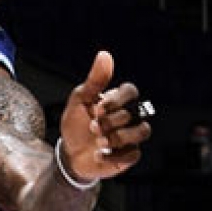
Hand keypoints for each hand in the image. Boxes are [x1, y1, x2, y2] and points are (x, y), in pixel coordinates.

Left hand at [59, 51, 151, 181]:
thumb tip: (104, 54)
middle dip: (111, 121)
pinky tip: (98, 154)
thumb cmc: (76, 123)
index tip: (97, 108)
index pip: (131, 92)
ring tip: (98, 141)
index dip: (116, 100)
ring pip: (142, 131)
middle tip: (92, 126)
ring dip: (118, 137)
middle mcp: (131, 117)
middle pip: (134, 113)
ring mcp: (133, 136)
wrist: (69, 153)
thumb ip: (94, 80)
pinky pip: (134, 154)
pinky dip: (114, 155)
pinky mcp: (130, 155)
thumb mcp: (80, 100)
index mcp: (119, 101)